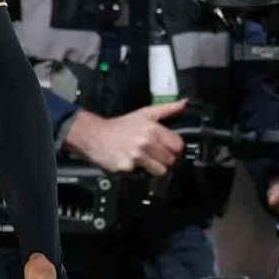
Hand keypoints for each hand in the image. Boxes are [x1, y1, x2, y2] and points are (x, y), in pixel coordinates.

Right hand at [63, 98, 187, 176]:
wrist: (94, 135)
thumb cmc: (120, 125)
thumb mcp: (144, 113)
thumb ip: (167, 108)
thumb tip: (184, 103)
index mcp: (152, 129)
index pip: (178, 145)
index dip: (173, 147)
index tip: (167, 147)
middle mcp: (145, 142)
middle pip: (170, 160)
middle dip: (164, 158)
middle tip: (153, 153)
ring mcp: (136, 156)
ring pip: (160, 170)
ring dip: (153, 167)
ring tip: (143, 159)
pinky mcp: (127, 167)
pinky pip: (142, 175)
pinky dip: (137, 171)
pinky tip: (130, 162)